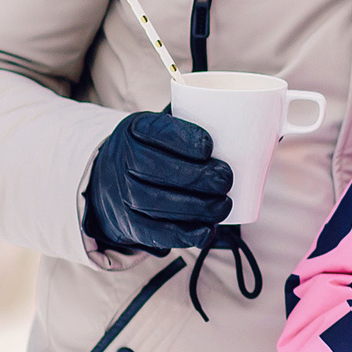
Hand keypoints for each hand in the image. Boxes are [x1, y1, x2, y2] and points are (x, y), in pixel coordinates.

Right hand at [82, 110, 232, 251]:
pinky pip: (155, 232)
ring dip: (198, 208)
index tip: (209, 147)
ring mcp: (122, 194)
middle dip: (199, 177)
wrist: (110, 179)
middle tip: (225, 180)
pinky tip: (206, 232)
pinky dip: (184, 235)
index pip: (156, 132)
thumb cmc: (153, 149)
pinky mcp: (128, 224)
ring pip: (159, 203)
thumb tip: (241, 116)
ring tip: (223, 205)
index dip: (184, 140)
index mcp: (134, 130)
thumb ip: (191, 117)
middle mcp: (122, 160)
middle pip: (159, 170)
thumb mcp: (162, 127)